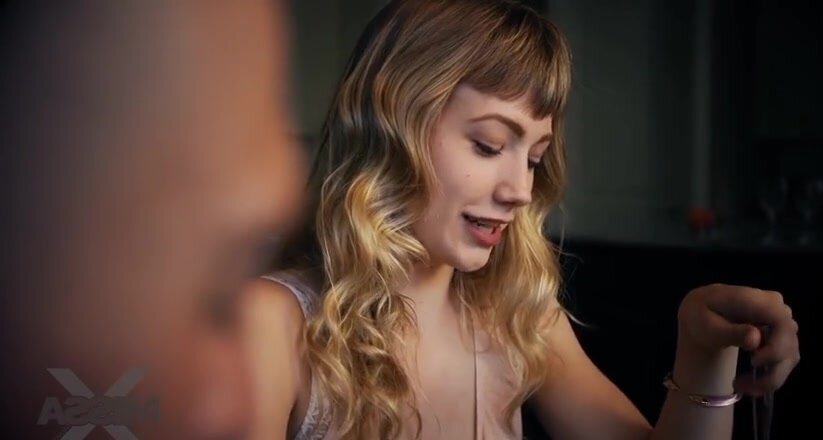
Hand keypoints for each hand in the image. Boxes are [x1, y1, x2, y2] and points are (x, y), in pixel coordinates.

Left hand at [677, 283, 799, 395]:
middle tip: (740, 384)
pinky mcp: (782, 337)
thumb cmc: (700, 316)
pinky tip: (750, 383)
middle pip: (789, 341)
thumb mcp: (706, 325)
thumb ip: (730, 332)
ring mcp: (782, 322)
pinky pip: (786, 359)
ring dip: (770, 378)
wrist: (701, 313)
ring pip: (790, 355)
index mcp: (755, 299)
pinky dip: (771, 376)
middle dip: (771, 369)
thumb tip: (756, 339)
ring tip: (740, 386)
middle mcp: (775, 308)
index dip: (776, 346)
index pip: (781, 321)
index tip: (754, 363)